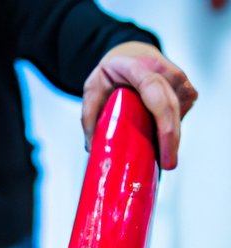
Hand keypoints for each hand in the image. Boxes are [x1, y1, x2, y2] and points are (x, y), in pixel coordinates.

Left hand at [82, 41, 197, 169]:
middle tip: (167, 166)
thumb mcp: (92, 89)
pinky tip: (161, 142)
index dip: (164, 126)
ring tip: (160, 156)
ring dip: (171, 137)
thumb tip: (93, 149)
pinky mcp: (185, 89)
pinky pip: (180, 114)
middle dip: (172, 141)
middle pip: (172, 109)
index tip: (164, 150)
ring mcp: (178, 79)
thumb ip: (90, 116)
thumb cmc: (110, 73)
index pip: (157, 96)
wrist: (130, 53)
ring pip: (178, 114)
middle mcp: (164, 71)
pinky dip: (171, 130)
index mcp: (138, 68)